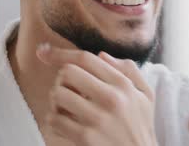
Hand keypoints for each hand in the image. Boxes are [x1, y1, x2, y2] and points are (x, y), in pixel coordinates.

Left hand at [37, 45, 157, 145]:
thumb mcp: (145, 94)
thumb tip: (101, 55)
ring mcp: (98, 118)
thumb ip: (128, 70)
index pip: (86, 58)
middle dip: (62, 79)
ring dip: (57, 100)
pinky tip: (66, 124)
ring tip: (66, 107)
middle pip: (68, 72)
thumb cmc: (141, 125)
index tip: (43, 51)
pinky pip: (55, 119)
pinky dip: (55, 120)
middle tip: (68, 90)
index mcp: (123, 84)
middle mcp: (111, 98)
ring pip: (58, 94)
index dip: (60, 53)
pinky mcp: (85, 137)